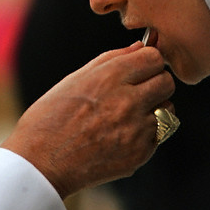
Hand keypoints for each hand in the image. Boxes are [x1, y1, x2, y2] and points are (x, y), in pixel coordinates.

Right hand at [1, 41, 174, 197]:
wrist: (41, 162)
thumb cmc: (51, 117)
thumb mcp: (74, 79)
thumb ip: (110, 60)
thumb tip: (139, 48)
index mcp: (109, 77)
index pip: (154, 58)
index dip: (148, 61)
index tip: (139, 68)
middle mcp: (127, 101)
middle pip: (167, 82)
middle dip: (155, 82)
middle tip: (138, 90)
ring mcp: (136, 129)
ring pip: (168, 108)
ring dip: (154, 108)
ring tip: (127, 114)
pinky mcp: (140, 153)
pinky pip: (158, 134)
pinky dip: (146, 132)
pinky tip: (121, 134)